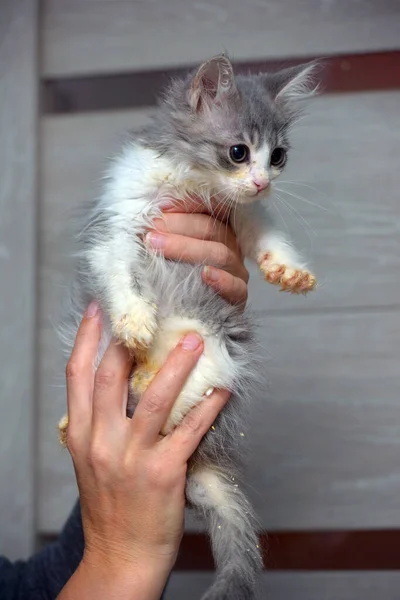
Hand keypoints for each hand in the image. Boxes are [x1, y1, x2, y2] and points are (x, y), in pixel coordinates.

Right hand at [59, 303, 229, 599]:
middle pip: (112, 376)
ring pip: (155, 397)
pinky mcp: (164, 472)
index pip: (77, 375)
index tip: (100, 310)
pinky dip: (207, 406)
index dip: (87, 338)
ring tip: (196, 340)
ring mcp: (132, 457)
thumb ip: (99, 425)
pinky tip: (221, 388)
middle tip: (153, 313)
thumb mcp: (90, 462)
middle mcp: (101, 441)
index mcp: (80, 435)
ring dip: (178, 364)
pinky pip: (190, 429)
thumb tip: (121, 386)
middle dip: (131, 339)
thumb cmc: (109, 507)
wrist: (120, 558)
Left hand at [145, 197, 248, 306]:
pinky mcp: (239, 297)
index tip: (157, 210)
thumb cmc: (171, 282)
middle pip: (211, 228)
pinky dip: (221, 279)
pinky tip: (205, 274)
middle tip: (150, 232)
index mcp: (216, 231)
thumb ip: (163, 232)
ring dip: (187, 248)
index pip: (206, 209)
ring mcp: (237, 272)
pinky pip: (236, 286)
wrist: (183, 323)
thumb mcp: (164, 254)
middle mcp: (230, 247)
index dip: (183, 207)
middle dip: (178, 226)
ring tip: (159, 247)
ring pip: (221, 253)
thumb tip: (152, 210)